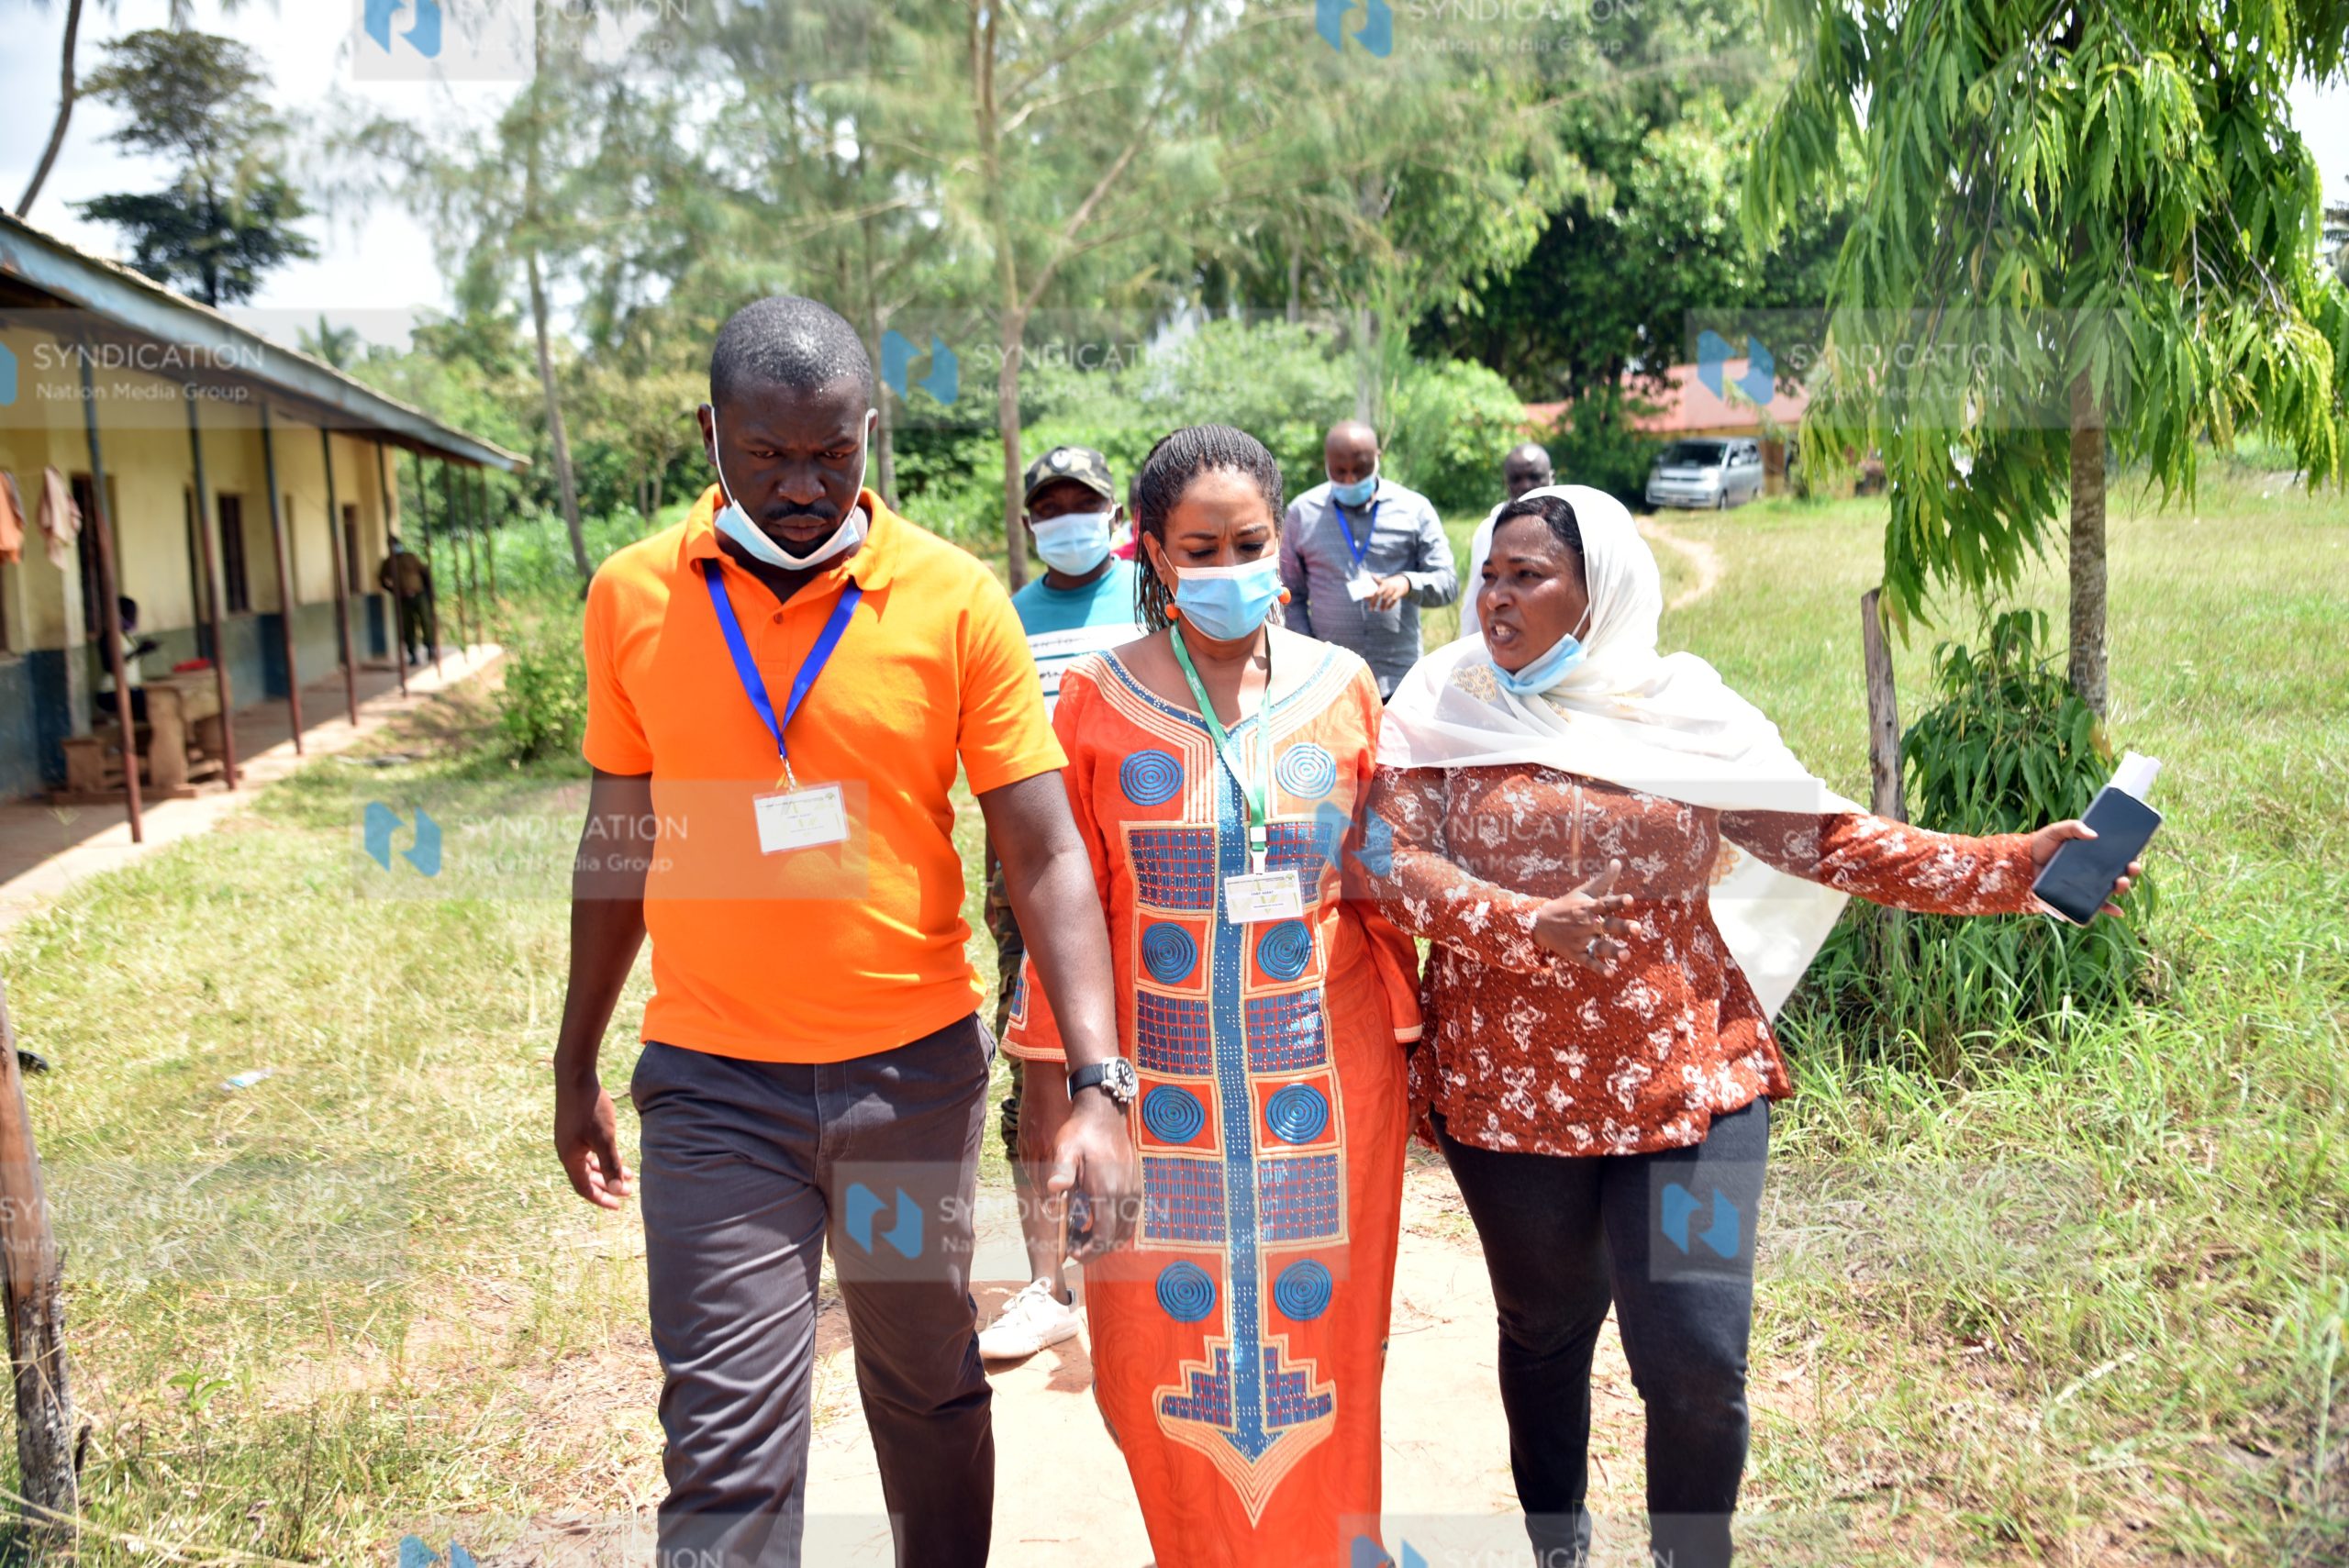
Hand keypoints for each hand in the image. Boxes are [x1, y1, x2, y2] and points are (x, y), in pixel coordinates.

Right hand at [553, 1069, 632, 1209]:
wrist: (575, 1077)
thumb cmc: (590, 1107)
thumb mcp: (604, 1138)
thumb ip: (611, 1165)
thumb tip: (619, 1191)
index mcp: (570, 1157)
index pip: (584, 1188)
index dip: (601, 1199)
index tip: (618, 1206)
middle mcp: (566, 1151)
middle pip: (586, 1178)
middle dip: (607, 1186)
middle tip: (627, 1192)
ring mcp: (569, 1139)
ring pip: (589, 1164)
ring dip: (607, 1171)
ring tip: (628, 1175)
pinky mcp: (574, 1128)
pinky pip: (588, 1151)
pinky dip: (602, 1157)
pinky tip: (616, 1154)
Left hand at [1047, 1087, 1139, 1260]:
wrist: (1105, 1114)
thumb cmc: (1081, 1133)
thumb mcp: (1065, 1149)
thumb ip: (1061, 1171)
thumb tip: (1052, 1189)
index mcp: (1106, 1189)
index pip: (1103, 1234)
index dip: (1088, 1250)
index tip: (1072, 1253)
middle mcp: (1125, 1193)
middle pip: (1115, 1237)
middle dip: (1095, 1249)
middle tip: (1074, 1248)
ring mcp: (1133, 1190)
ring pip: (1125, 1229)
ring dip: (1106, 1240)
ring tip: (1084, 1237)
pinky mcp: (1136, 1186)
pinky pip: (1131, 1217)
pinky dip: (1116, 1227)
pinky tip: (1097, 1222)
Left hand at [1370, 575, 1410, 610]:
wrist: (1403, 582)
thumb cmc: (1389, 586)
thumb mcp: (1382, 586)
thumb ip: (1374, 592)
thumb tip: (1364, 598)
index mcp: (1382, 582)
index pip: (1378, 580)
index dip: (1375, 578)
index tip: (1371, 576)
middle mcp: (1387, 585)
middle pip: (1378, 593)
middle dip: (1373, 602)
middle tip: (1370, 609)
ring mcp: (1393, 588)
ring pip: (1385, 598)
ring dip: (1382, 605)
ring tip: (1380, 610)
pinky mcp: (1399, 592)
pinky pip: (1394, 600)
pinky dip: (1390, 605)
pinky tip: (1387, 609)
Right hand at [1532, 859, 1635, 969]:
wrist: (1540, 923)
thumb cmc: (1569, 905)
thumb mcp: (1584, 891)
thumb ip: (1604, 880)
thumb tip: (1618, 861)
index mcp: (1588, 907)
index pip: (1605, 903)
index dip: (1617, 901)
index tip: (1630, 899)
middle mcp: (1586, 924)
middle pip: (1606, 926)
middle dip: (1621, 927)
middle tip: (1638, 928)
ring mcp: (1580, 940)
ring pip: (1599, 946)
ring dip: (1613, 951)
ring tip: (1626, 955)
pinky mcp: (1576, 954)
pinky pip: (1588, 962)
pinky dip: (1598, 968)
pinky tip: (1610, 973)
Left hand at [2027, 820, 2144, 918]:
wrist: (2020, 863)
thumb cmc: (2040, 845)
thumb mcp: (2056, 831)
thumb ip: (2073, 827)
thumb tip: (2094, 834)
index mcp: (2092, 855)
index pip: (2117, 856)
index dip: (2130, 856)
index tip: (2136, 855)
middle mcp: (2092, 872)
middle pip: (2118, 873)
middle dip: (2130, 872)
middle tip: (2132, 868)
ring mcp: (2085, 886)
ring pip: (2110, 890)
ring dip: (2121, 888)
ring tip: (2121, 883)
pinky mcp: (2075, 899)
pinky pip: (2094, 907)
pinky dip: (2106, 910)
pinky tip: (2117, 912)